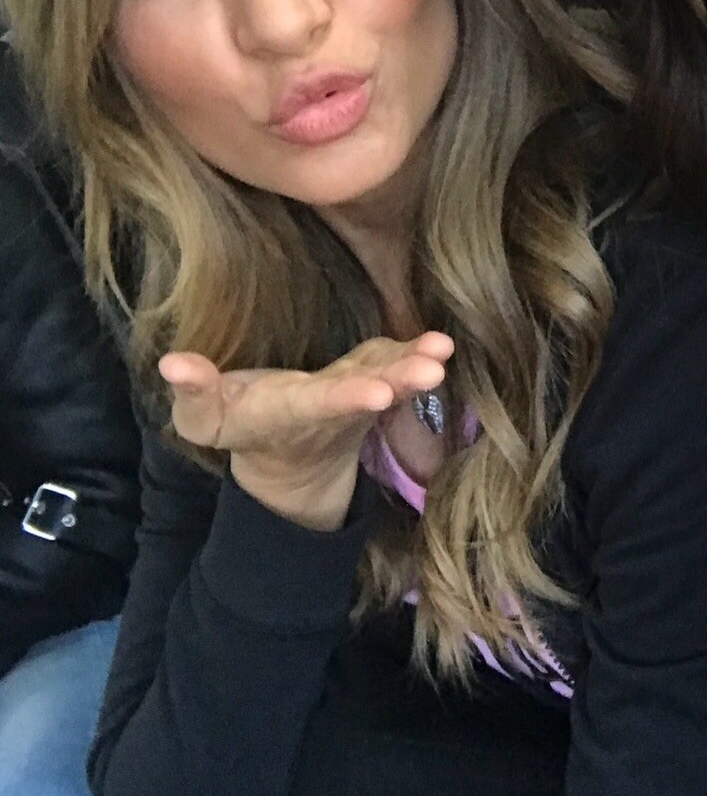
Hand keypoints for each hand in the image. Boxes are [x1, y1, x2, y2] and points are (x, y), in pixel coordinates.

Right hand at [159, 332, 453, 530]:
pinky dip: (416, 351)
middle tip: (430, 371)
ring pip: (389, 377)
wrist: (286, 455)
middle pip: (366, 392)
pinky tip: (440, 340)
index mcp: (288, 413)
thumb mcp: (202, 419)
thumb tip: (173, 363)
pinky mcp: (372, 376)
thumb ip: (191, 392)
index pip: (318, 404)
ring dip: (415, 365)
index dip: (345, 397)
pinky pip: (394, 362)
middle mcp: (329, 407)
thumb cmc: (239, 425)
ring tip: (443, 349)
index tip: (377, 393)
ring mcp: (356, 393)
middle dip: (397, 382)